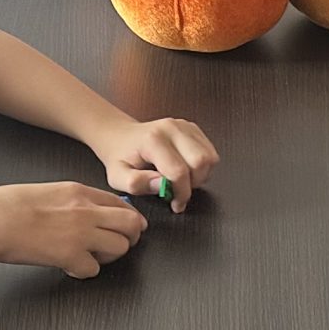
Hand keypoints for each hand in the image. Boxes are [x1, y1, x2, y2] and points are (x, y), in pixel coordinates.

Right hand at [0, 182, 145, 277]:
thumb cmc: (6, 206)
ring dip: (108, 257)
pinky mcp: (69, 256)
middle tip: (117, 246)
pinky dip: (83, 271)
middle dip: (130, 238)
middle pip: (132, 224)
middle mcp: (85, 210)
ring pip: (120, 248)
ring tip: (88, 257)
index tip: (127, 228)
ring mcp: (80, 233)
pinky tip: (67, 265)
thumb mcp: (48, 192)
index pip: (122, 203)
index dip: (128, 219)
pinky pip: (93, 270)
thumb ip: (73, 201)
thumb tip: (91, 213)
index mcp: (78, 191)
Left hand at [98, 116, 219, 211]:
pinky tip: (187, 170)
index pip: (179, 171)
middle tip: (179, 191)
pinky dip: (203, 167)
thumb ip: (136, 184)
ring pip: (209, 157)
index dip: (181, 193)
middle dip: (194, 183)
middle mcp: (172, 129)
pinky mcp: (192, 128)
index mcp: (153, 140)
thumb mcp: (118, 177)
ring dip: (201, 175)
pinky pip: (210, 152)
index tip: (175, 203)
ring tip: (183, 180)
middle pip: (201, 161)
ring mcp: (184, 126)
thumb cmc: (120, 157)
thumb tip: (161, 185)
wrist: (121, 137)